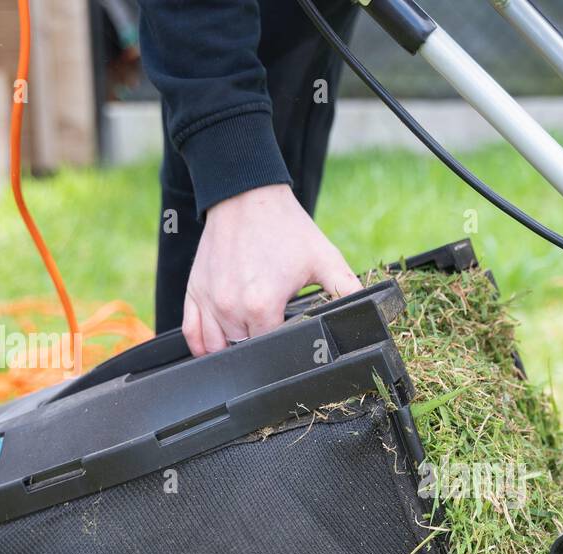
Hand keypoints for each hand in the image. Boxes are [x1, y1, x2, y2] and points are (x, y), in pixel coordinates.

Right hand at [182, 183, 362, 354]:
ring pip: (219, 347)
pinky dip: (204, 343)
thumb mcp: (325, 259)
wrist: (246, 195)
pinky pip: (192, 334)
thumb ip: (348, 291)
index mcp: (263, 305)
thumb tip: (370, 315)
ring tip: (251, 329)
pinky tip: (219, 342)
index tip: (293, 332)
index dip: (287, 346)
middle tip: (275, 324)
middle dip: (262, 344)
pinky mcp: (194, 291)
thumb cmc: (286, 227)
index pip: (273, 349)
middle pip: (246, 350)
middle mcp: (231, 307)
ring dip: (235, 345)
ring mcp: (209, 301)